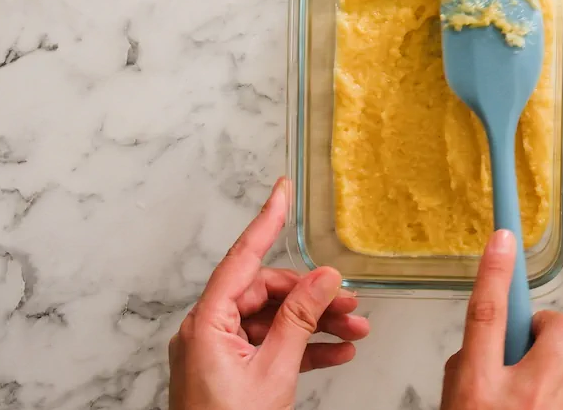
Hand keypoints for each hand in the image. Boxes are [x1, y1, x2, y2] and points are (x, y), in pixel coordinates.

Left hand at [169, 177, 369, 409]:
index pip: (242, 258)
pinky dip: (304, 348)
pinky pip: (271, 346)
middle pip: (267, 293)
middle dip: (313, 296)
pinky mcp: (231, 372)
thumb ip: (301, 320)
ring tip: (356, 329)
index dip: (267, 222)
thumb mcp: (274, 372)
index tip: (282, 191)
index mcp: (206, 323)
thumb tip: (325, 278)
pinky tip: (338, 351)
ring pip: (274, 321)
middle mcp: (207, 331)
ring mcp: (219, 352)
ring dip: (316, 323)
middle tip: (351, 303)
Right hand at [440, 230, 562, 409]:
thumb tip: (490, 340)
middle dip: (551, 322)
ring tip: (526, 397)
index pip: (488, 314)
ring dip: (549, 372)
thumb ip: (471, 365)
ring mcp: (555, 406)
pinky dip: (554, 395)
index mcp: (479, 386)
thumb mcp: (454, 402)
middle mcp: (523, 394)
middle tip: (533, 336)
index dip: (496, 271)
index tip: (504, 238)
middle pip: (557, 329)